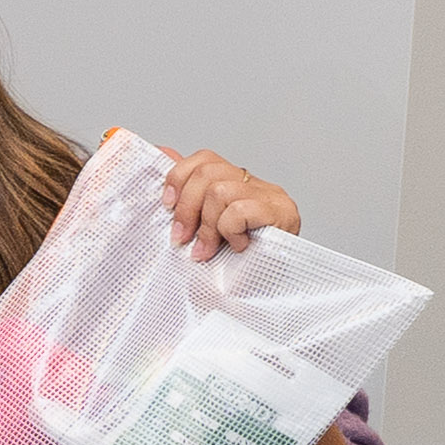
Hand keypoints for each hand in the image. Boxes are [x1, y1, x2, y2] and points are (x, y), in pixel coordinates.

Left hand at [162, 148, 302, 259]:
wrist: (260, 293)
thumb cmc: (230, 263)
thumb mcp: (198, 226)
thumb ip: (186, 191)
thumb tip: (162, 151)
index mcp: (236, 184)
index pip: (205, 159)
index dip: (179, 177)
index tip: (166, 206)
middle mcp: (255, 185)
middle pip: (208, 171)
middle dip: (186, 207)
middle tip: (181, 238)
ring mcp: (270, 197)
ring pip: (220, 191)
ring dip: (207, 226)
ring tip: (208, 250)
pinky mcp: (282, 213)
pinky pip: (239, 210)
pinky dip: (229, 231)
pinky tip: (237, 247)